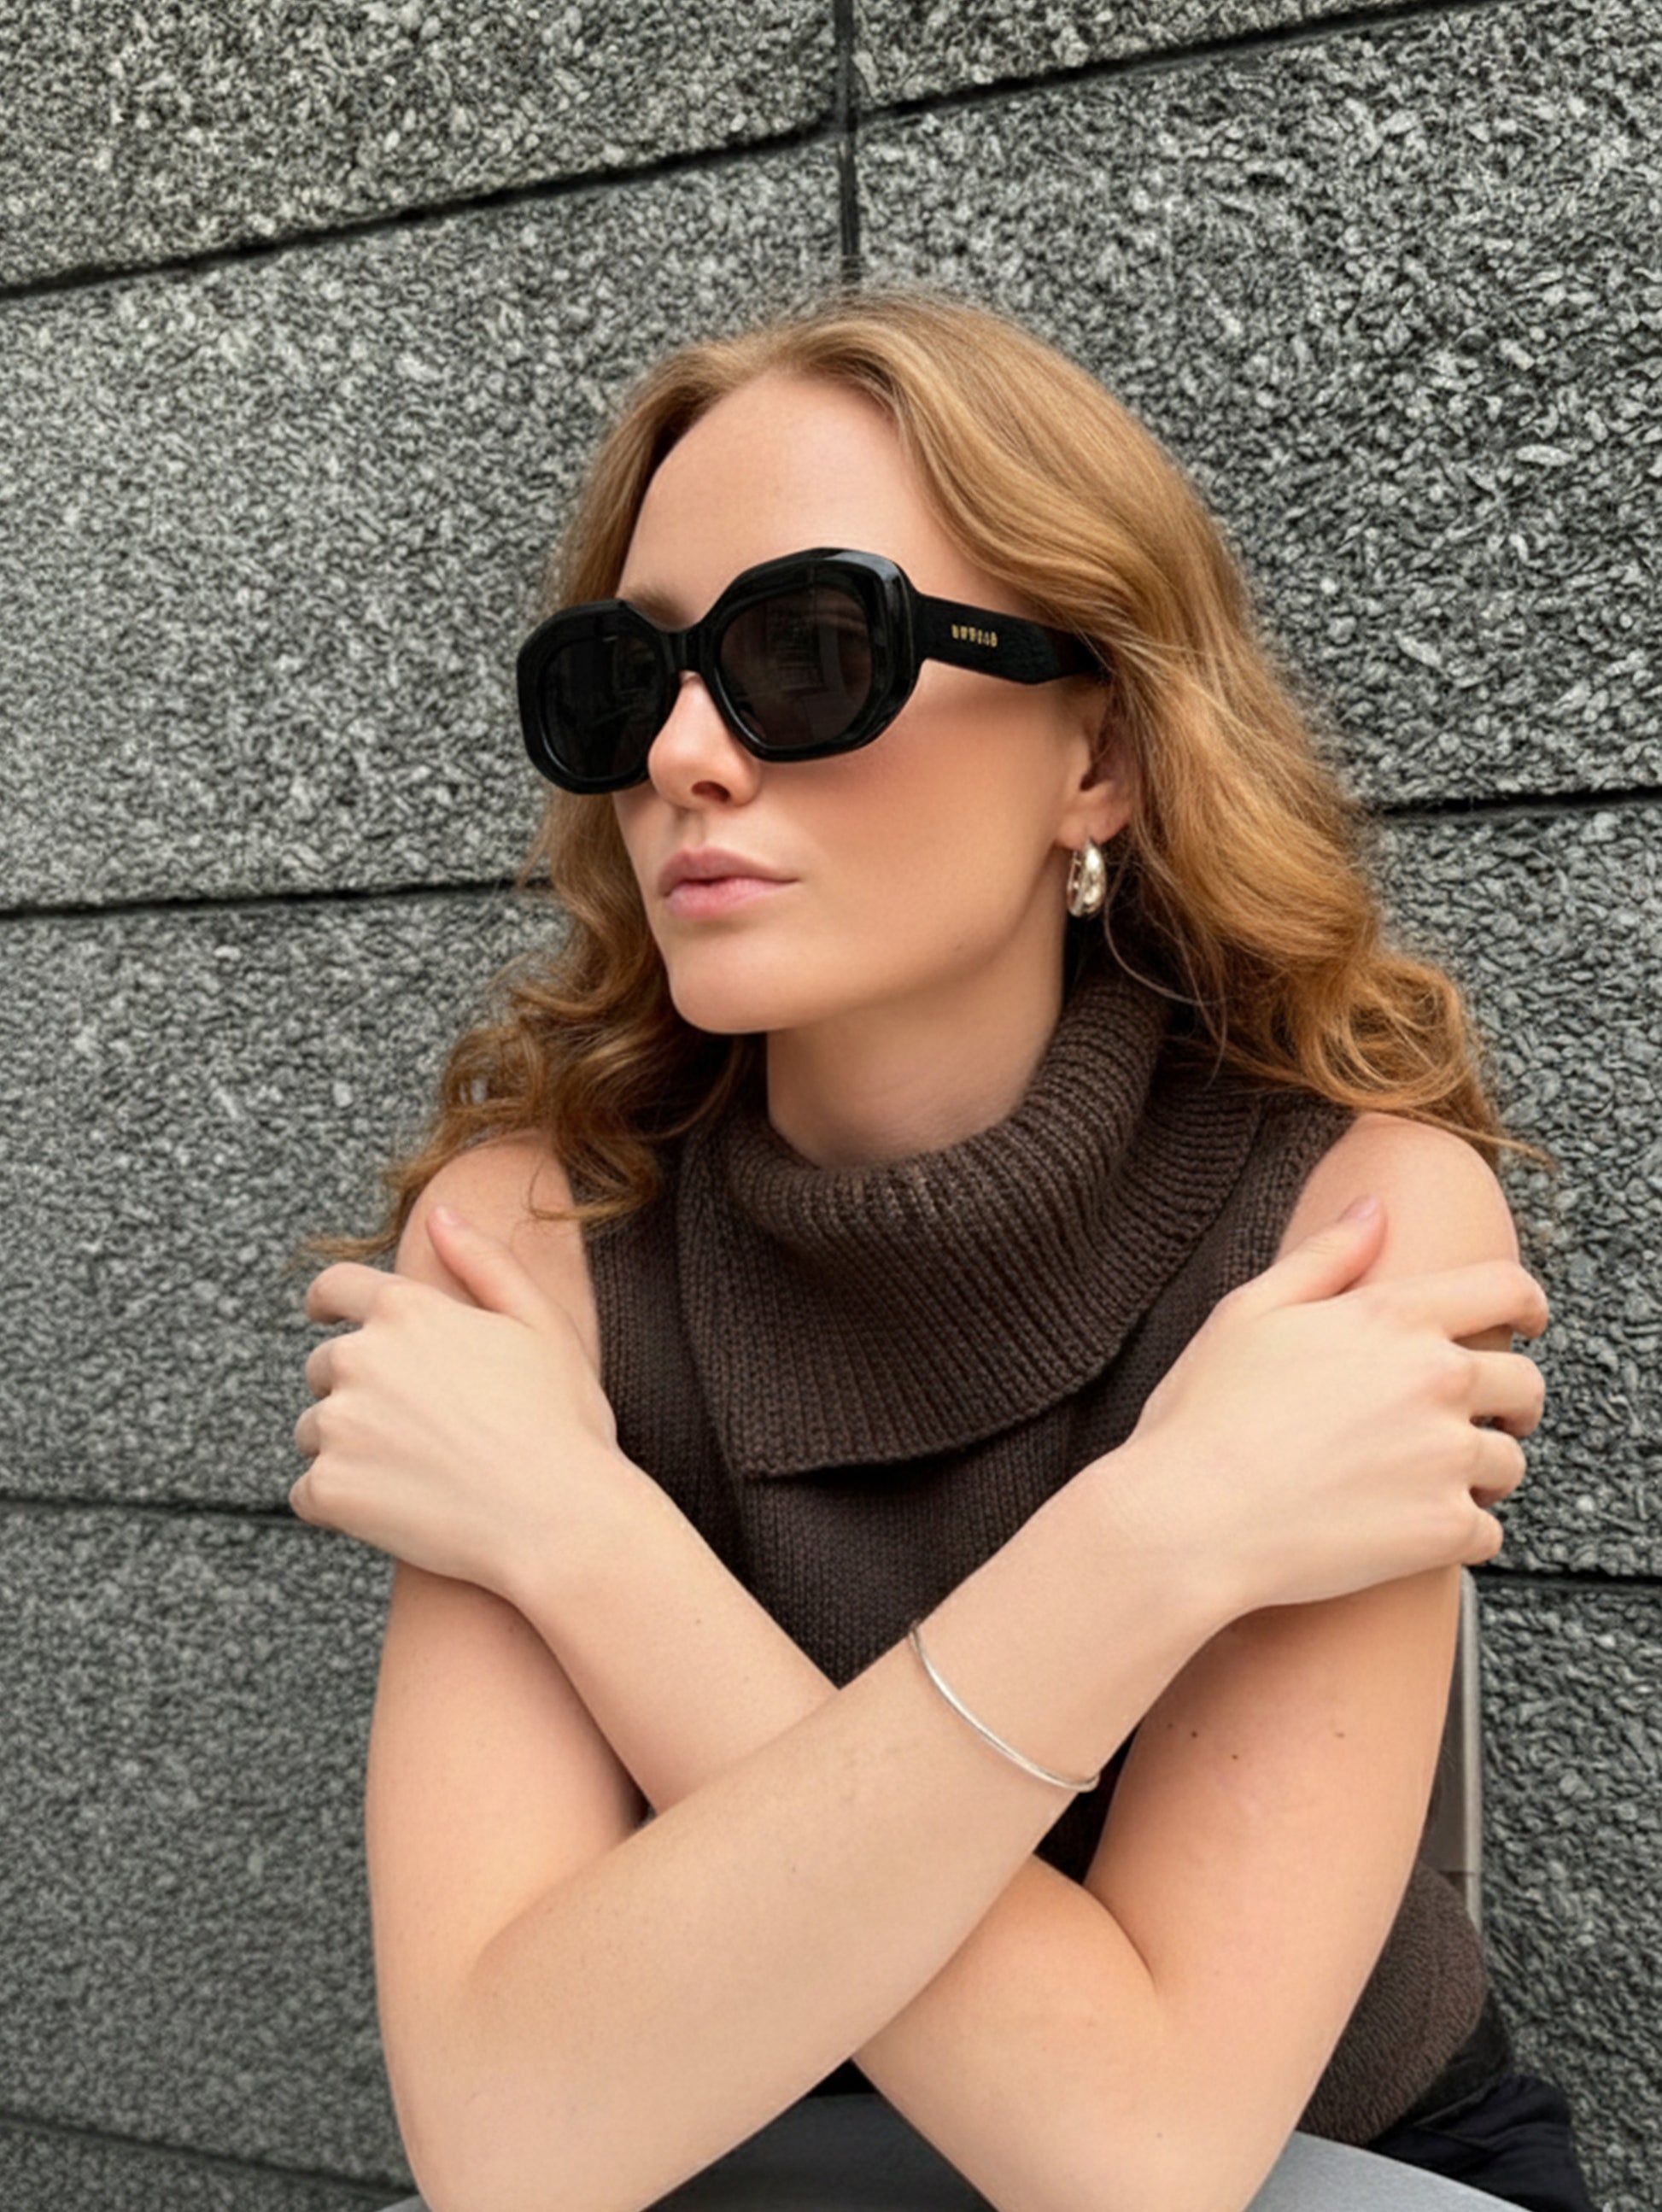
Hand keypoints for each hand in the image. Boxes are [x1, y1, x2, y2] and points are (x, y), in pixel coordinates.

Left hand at [290, 1206, 624, 1599]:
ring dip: (346, 1446)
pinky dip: (340, 1502)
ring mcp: (339, 1426)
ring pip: (315, 1431)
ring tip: (412, 1471)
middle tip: (413, 1426)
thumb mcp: (541, 1322)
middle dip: (355, 1388)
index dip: (327, 1302)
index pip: (334, 1288)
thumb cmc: (562, 1422)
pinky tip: (395, 1509)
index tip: (323, 1316)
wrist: (558, 1520)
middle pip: (323, 1366)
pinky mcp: (330, 1489)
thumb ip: (484, 1261)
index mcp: (408, 1311)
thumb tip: (440, 1213)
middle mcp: (360, 1359)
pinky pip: (309, 1492)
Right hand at [1110, 1196, 1548, 1616]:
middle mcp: (1434, 1380)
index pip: (1505, 1288)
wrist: (1188, 1520)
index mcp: (1391, 1318)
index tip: (1528, 1322)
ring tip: (1426, 1481)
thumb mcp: (1249, 1312)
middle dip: (1510, 1401)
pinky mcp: (1443, 1529)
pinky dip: (1458, 1533)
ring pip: (1508, 1462)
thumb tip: (1373, 1210)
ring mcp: (1445, 1457)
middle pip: (1525, 1382)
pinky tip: (1410, 1530)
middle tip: (1478, 1419)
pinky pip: (1488, 1532)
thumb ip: (1324, 1258)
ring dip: (1480, 1471)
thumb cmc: (1204, 1416)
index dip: (1528, 1302)